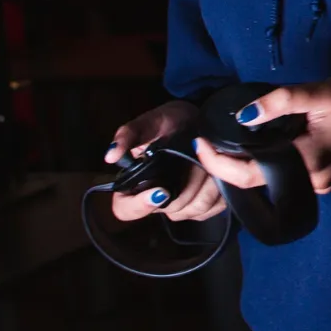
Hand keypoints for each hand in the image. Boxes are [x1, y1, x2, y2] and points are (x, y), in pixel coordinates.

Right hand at [105, 100, 224, 222]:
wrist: (199, 121)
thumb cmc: (169, 122)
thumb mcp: (149, 122)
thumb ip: (129, 135)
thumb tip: (110, 155)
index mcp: (134, 183)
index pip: (125, 210)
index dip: (141, 205)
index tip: (161, 190)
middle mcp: (156, 199)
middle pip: (169, 208)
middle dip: (187, 183)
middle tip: (196, 158)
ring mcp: (181, 205)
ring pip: (194, 209)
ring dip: (206, 184)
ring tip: (208, 162)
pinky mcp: (204, 206)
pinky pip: (213, 208)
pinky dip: (219, 189)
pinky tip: (218, 171)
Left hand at [194, 72, 330, 195]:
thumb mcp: (320, 92)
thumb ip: (281, 101)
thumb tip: (243, 114)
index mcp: (309, 164)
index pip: (251, 173)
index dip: (220, 163)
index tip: (200, 143)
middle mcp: (313, 183)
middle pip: (258, 181)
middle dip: (229, 165)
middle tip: (207, 141)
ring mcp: (321, 185)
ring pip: (272, 180)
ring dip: (248, 164)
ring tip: (226, 142)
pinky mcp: (325, 179)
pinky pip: (287, 176)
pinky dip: (268, 163)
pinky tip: (256, 147)